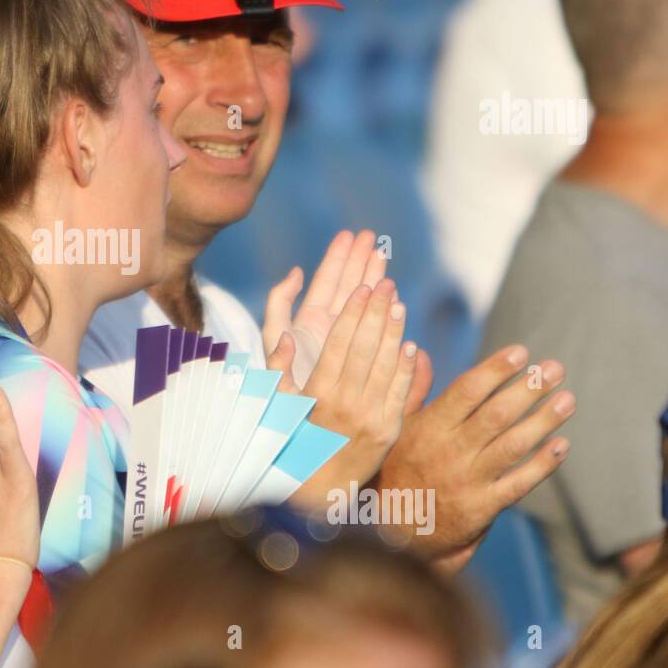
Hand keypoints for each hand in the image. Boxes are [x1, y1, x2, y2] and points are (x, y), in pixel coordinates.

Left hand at [263, 229, 387, 384]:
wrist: (302, 431)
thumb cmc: (283, 390)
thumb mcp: (273, 341)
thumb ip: (279, 309)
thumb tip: (295, 273)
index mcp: (306, 322)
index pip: (326, 282)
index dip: (337, 258)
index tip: (348, 236)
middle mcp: (326, 329)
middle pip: (346, 286)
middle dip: (358, 260)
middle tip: (371, 236)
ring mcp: (345, 342)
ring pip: (362, 303)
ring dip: (372, 278)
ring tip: (382, 253)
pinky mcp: (363, 360)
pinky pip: (376, 329)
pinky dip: (385, 310)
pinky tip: (394, 295)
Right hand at [289, 278, 418, 501]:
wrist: (318, 492)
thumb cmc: (292, 444)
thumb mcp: (277, 409)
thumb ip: (280, 371)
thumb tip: (287, 337)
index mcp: (318, 394)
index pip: (339, 343)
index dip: (352, 313)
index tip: (362, 288)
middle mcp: (346, 403)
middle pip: (365, 347)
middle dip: (376, 311)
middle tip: (385, 284)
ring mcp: (370, 417)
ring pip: (386, 365)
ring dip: (394, 331)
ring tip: (399, 304)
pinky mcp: (389, 431)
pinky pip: (400, 393)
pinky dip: (406, 368)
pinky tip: (411, 346)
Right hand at [373, 345, 575, 568]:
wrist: (392, 532)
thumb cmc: (393, 471)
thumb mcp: (393, 430)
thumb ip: (410, 391)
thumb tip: (418, 352)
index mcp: (428, 428)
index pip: (466, 391)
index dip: (495, 370)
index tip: (521, 353)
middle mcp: (449, 452)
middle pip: (496, 415)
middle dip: (529, 389)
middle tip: (555, 369)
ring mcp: (467, 481)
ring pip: (512, 446)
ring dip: (544, 421)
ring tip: (567, 399)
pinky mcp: (481, 508)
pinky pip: (518, 484)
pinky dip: (542, 464)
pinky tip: (562, 444)